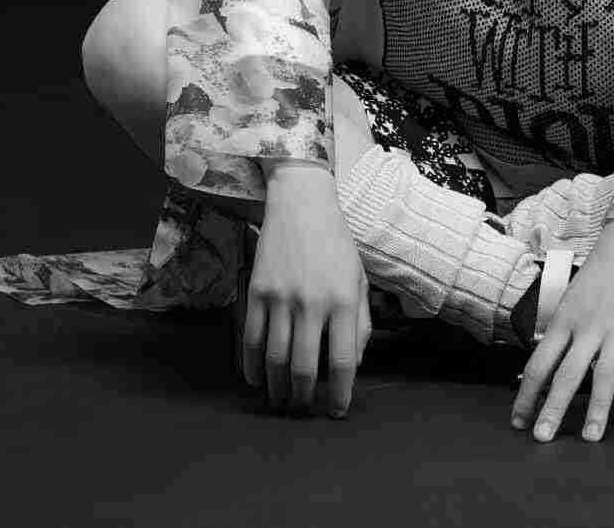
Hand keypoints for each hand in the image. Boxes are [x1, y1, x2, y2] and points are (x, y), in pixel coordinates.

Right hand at [243, 166, 370, 417]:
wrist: (301, 204)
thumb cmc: (335, 243)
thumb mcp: (359, 278)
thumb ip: (361, 321)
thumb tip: (352, 363)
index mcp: (343, 300)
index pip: (342, 361)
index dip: (339, 393)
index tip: (337, 410)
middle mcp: (312, 302)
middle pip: (303, 368)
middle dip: (304, 398)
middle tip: (304, 409)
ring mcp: (281, 298)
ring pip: (275, 359)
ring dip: (277, 388)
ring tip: (282, 401)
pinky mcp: (257, 292)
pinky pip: (252, 339)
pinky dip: (253, 366)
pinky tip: (258, 378)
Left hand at [510, 220, 613, 442]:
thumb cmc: (601, 269)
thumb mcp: (572, 296)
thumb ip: (563, 329)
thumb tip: (548, 360)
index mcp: (565, 318)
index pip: (539, 362)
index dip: (527, 394)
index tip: (518, 420)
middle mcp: (589, 327)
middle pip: (566, 374)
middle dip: (553, 408)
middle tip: (542, 438)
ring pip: (604, 377)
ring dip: (595, 410)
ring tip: (589, 439)